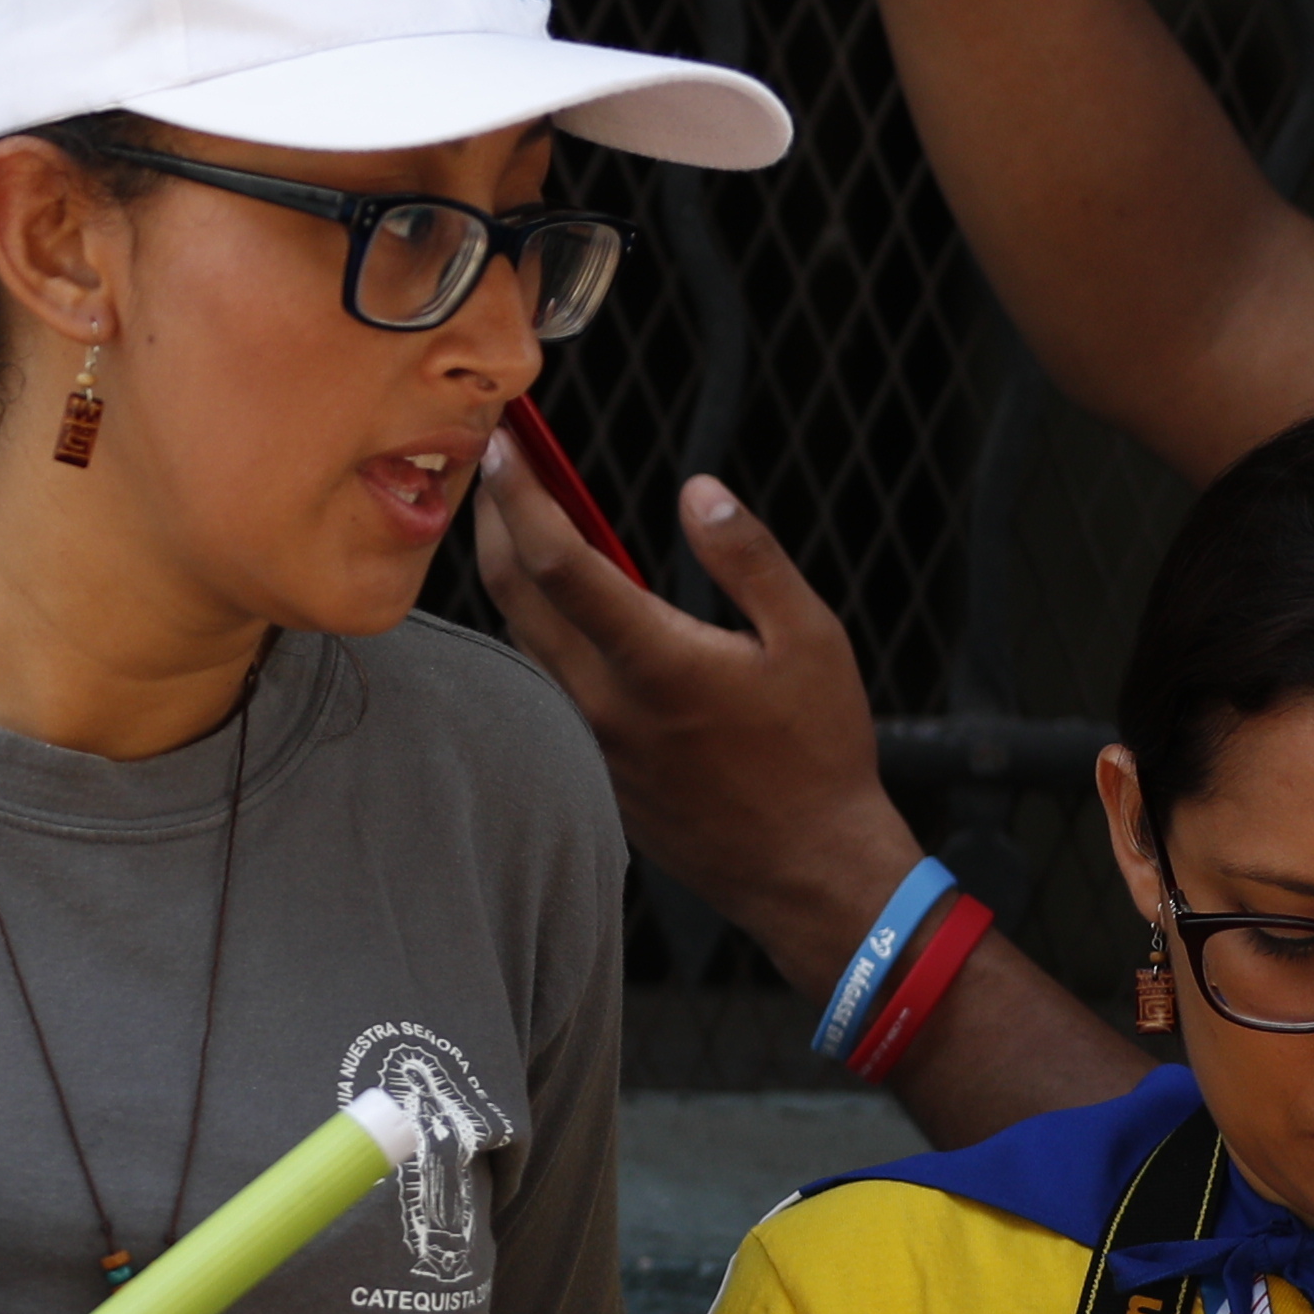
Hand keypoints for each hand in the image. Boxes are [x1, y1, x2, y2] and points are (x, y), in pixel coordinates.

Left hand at [469, 454, 913, 979]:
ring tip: (513, 512)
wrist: (806, 868)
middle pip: (514, 593)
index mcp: (655, 661)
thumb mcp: (811, 639)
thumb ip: (748, 558)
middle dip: (494, 518)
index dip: (522, 495)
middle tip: (496, 462)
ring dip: (508, 569)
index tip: (506, 445)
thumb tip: (698, 491)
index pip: (558, 562)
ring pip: (522, 636)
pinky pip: (544, 676)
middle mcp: (602, 700)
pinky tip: (553, 594)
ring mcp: (587, 736)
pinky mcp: (590, 762)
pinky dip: (535, 620)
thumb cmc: (819, 753)